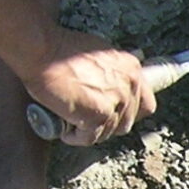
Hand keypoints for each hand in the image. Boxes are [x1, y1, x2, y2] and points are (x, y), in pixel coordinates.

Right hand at [23, 30, 149, 145]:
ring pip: (107, 132)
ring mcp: (115, 102)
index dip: (129, 113)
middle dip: (108, 125)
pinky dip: (76, 138)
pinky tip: (66, 131)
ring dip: (89, 131)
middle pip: (127, 123)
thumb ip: (113, 69)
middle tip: (87, 121)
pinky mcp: (97, 115)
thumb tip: (116, 81)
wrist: (42, 50)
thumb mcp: (99, 52)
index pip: (146, 105)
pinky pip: (90, 138)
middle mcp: (129, 86)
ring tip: (72, 122)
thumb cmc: (61, 50)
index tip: (114, 114)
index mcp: (132, 70)